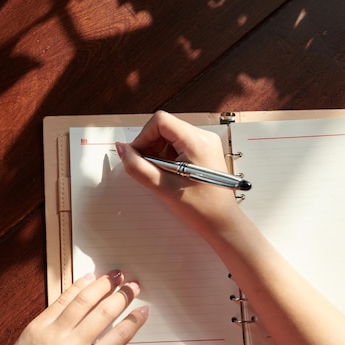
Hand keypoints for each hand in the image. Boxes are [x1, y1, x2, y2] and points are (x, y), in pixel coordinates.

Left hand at [4, 270, 147, 344]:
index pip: (119, 337)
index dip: (134, 321)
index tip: (143, 309)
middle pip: (104, 314)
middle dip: (122, 297)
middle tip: (133, 286)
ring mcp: (53, 334)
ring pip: (84, 301)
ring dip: (102, 285)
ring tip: (115, 275)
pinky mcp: (37, 325)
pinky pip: (61, 300)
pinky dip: (76, 286)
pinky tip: (88, 278)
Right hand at [116, 110, 240, 236]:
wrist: (222, 222)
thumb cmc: (200, 208)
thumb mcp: (163, 187)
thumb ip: (137, 166)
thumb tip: (122, 148)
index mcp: (196, 142)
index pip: (161, 121)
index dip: (143, 136)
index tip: (137, 155)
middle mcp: (203, 137)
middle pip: (165, 126)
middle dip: (150, 144)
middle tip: (147, 167)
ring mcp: (205, 143)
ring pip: (170, 134)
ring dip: (158, 151)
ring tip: (160, 173)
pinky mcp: (204, 150)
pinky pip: (178, 143)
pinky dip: (167, 155)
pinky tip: (168, 172)